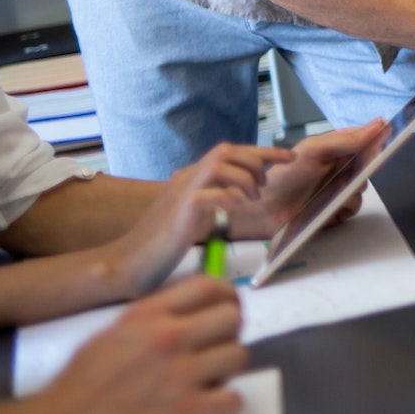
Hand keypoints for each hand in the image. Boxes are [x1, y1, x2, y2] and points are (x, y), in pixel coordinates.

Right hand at [12, 276, 247, 413]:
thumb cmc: (84, 382)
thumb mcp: (114, 332)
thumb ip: (155, 315)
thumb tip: (196, 309)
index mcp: (148, 316)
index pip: (208, 286)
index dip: (226, 296)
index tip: (225, 308)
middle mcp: (168, 339)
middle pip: (232, 318)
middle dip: (226, 333)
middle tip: (214, 348)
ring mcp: (181, 376)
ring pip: (238, 356)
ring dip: (226, 369)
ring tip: (207, 379)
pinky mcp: (188, 413)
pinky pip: (234, 399)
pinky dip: (225, 405)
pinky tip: (207, 407)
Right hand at [97, 143, 288, 297]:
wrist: (126, 263)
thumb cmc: (161, 244)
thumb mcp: (193, 214)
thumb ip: (212, 197)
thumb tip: (240, 193)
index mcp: (190, 177)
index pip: (230, 152)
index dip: (263, 151)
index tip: (288, 156)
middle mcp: (185, 178)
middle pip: (228, 150)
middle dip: (256, 162)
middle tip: (263, 187)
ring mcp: (180, 192)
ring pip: (220, 164)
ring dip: (245, 179)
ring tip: (250, 200)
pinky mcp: (179, 212)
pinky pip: (208, 193)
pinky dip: (228, 196)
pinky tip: (234, 208)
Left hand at [231, 121, 386, 239]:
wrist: (263, 211)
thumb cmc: (284, 177)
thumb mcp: (313, 150)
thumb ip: (345, 139)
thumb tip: (377, 126)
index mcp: (335, 148)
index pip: (365, 138)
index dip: (376, 137)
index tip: (386, 136)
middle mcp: (339, 167)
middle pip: (368, 163)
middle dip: (365, 167)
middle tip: (353, 171)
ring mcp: (338, 188)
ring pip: (363, 187)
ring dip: (352, 190)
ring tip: (334, 194)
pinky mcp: (336, 209)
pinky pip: (353, 207)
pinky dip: (345, 208)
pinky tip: (330, 208)